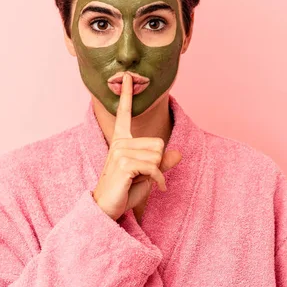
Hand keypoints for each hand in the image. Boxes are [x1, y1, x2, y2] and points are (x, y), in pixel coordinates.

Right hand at [91, 72, 181, 220]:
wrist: (107, 209)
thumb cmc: (125, 192)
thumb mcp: (147, 175)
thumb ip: (161, 163)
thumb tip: (179, 153)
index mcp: (121, 141)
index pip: (123, 114)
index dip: (126, 95)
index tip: (126, 76)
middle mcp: (119, 143)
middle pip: (158, 143)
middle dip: (158, 163)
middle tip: (144, 177)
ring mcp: (120, 152)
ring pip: (158, 155)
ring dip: (157, 173)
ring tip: (143, 182)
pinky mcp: (124, 163)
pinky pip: (155, 167)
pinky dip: (159, 180)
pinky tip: (154, 188)